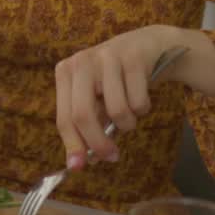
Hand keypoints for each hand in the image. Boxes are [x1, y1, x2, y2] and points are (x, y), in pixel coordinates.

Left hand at [55, 25, 176, 170]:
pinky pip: (139, 101)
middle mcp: (82, 62)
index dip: (72, 145)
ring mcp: (107, 57)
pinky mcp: (133, 57)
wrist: (149, 46)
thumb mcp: (96, 99)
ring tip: (130, 113)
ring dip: (128, 123)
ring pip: (117, 110)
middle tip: (112, 156)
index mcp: (66, 72)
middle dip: (98, 142)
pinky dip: (143, 108)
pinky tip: (142, 94)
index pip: (64, 117)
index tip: (79, 167)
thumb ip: (86, 128)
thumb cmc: (116, 79)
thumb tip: (78, 163)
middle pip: (83, 114)